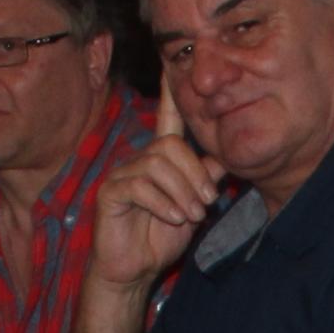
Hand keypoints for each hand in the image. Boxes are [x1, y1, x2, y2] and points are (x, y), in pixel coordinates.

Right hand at [86, 93, 221, 297]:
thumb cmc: (161, 236)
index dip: (169, 92)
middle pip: (170, 146)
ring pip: (157, 164)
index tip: (172, 63)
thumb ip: (205, 180)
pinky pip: (140, 186)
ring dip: (183, 192)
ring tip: (192, 215)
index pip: (167, 118)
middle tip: (207, 203)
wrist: (135, 269)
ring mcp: (122, 174)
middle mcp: (140, 159)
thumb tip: (224, 157)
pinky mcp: (110, 192)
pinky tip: (174, 218)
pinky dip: (164, 204)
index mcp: (161, 158)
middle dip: (195, 174)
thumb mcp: (193, 206)